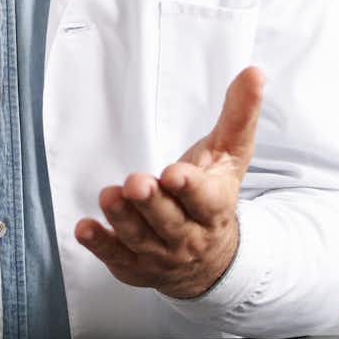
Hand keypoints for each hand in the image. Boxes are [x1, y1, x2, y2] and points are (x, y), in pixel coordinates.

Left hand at [78, 68, 263, 300]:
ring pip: (141, 239)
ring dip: (123, 219)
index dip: (190, 189)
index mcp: (215, 208)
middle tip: (136, 182)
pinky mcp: (135, 266)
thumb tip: (254, 72)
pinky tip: (84, 229)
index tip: (174, 174)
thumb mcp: (230, 155)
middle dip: (151, 202)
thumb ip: (239, 115)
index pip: (206, 202)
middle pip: (169, 221)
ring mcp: (161, 255)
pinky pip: (116, 257)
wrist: (209, 260)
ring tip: (109, 196)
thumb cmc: (214, 195)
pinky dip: (100, 245)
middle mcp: (189, 236)